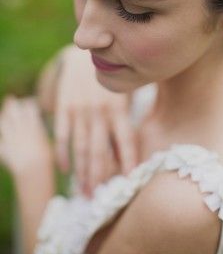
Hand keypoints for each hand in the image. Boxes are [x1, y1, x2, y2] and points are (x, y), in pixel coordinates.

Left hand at [0, 95, 52, 176]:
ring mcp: (10, 138)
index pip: (29, 105)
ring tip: (6, 116)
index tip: (31, 103)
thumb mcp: (47, 140)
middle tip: (13, 102)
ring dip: (4, 116)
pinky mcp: (3, 148)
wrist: (34, 172)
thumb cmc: (47, 158)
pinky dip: (1, 138)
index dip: (29, 102)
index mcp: (32, 124)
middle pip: (12, 108)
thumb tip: (39, 125)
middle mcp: (20, 128)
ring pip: (3, 120)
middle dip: (12, 103)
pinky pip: (0, 141)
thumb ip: (41, 131)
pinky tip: (3, 137)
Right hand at [52, 45, 138, 195]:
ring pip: (81, 146)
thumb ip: (125, 119)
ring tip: (84, 192)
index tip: (130, 181)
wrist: (84, 55)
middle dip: (100, 176)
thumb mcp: (124, 93)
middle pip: (100, 150)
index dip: (128, 161)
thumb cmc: (110, 78)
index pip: (126, 140)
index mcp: (118, 108)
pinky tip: (65, 169)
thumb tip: (124, 151)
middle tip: (100, 198)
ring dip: (82, 171)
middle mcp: (99, 112)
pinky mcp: (64, 108)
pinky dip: (62, 153)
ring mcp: (80, 110)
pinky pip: (62, 134)